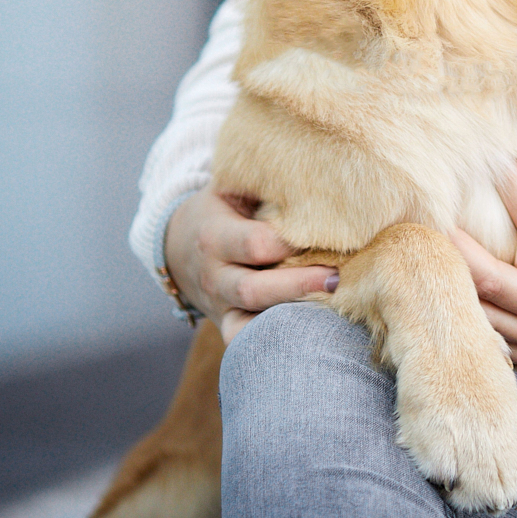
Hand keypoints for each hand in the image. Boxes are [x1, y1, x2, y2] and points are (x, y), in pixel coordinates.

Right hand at [164, 186, 335, 343]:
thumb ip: (267, 185)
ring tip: (330, 304)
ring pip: (250, 321)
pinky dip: (270, 342)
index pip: (255, 244)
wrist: (179, 245)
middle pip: (254, 289)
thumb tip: (319, 175)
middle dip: (297, 285)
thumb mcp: (233, 188)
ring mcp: (219, 305)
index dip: (289, 242)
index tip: (324, 232)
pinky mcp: (227, 324)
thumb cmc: (221, 208)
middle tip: (336, 277)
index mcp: (214, 237)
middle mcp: (214, 276)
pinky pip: (244, 341)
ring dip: (291, 315)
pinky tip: (305, 334)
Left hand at [451, 151, 516, 394]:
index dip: (512, 188)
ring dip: (455, 285)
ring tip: (433, 256)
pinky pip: (497, 347)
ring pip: (482, 316)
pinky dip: (474, 325)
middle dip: (454, 243)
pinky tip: (459, 305)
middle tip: (430, 212)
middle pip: (485, 277)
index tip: (494, 159)